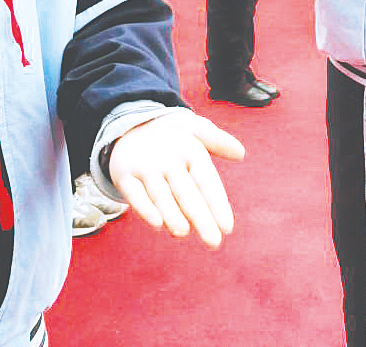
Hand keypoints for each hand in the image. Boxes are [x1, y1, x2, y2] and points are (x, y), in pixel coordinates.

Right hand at [109, 111, 244, 248]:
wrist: (129, 123)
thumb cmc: (172, 135)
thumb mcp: (195, 129)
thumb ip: (218, 141)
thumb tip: (242, 153)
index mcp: (190, 150)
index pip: (206, 180)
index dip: (217, 204)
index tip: (227, 228)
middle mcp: (168, 159)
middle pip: (186, 193)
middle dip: (201, 218)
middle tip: (214, 242)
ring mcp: (145, 167)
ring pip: (161, 195)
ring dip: (173, 215)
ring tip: (185, 233)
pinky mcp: (124, 175)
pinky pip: (134, 194)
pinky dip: (144, 208)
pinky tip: (157, 224)